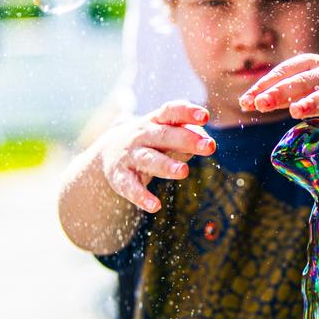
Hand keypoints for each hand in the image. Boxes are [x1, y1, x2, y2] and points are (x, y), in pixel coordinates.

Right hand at [96, 101, 214, 212]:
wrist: (108, 151)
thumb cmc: (151, 141)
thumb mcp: (167, 132)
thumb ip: (189, 135)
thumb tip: (207, 141)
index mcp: (156, 120)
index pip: (171, 111)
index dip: (187, 112)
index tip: (204, 116)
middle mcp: (142, 135)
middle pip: (164, 135)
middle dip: (187, 140)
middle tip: (210, 146)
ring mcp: (130, 155)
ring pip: (149, 159)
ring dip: (166, 166)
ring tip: (184, 172)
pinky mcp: (120, 176)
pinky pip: (130, 186)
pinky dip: (141, 197)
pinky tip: (155, 206)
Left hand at [237, 54, 318, 135]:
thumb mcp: (305, 84)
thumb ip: (279, 93)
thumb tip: (246, 102)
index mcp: (312, 65)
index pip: (285, 72)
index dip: (266, 85)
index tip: (247, 101)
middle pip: (303, 82)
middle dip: (281, 92)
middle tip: (260, 104)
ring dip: (312, 102)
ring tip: (295, 112)